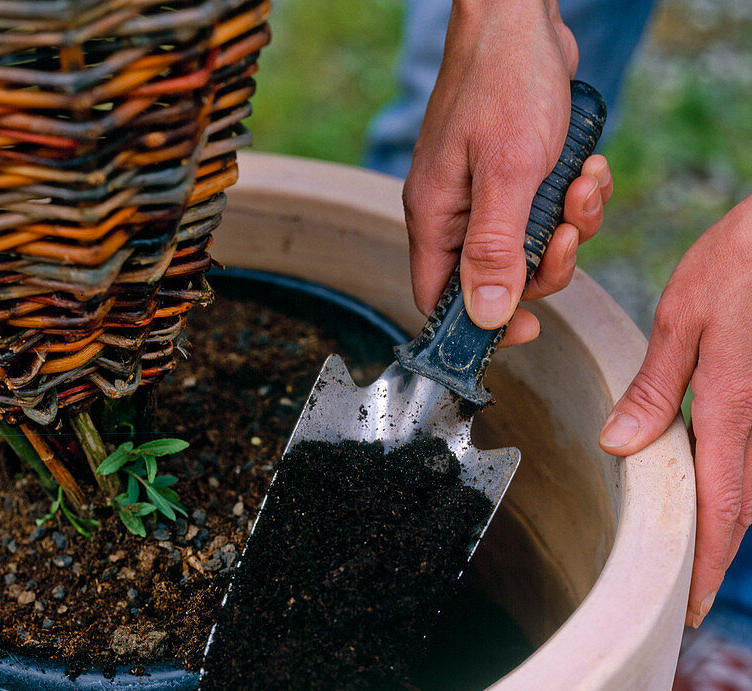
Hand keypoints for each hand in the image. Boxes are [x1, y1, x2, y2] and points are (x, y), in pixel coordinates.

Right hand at [402, 0, 611, 345]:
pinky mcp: (516, 176)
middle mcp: (455, 213)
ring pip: (531, 248)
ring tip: (584, 182)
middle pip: (496, 281)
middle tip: (568, 234)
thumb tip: (486, 316)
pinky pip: (549, 213)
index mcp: (436, 218)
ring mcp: (485, 194)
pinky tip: (588, 166)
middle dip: (546, 265)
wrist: (523, 14)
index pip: (441, 302)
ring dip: (571, 225)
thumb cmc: (505, 81)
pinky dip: (577, 199)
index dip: (481, 324)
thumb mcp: (507, 172)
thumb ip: (496, 248)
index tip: (528, 324)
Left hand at [599, 196, 751, 626]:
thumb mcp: (685, 314)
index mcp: (730, 408)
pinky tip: (713, 492)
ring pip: (751, 488)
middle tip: (684, 599)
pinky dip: (735, 486)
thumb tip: (620, 445)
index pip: (719, 508)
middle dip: (712, 557)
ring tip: (693, 558)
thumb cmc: (746, 258)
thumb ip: (655, 385)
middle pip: (741, 510)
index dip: (705, 566)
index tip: (688, 611)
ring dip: (724, 525)